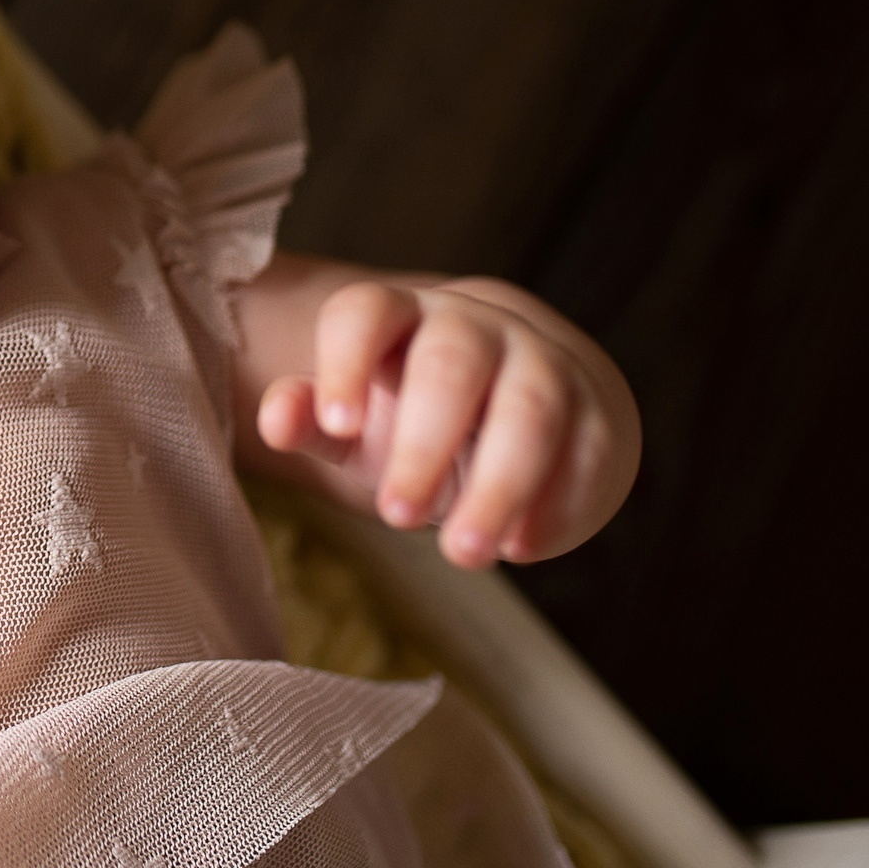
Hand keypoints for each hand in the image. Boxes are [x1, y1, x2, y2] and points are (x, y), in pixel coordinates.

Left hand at [252, 279, 637, 567]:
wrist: (522, 408)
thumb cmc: (413, 415)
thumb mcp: (355, 421)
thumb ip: (311, 418)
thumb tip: (273, 422)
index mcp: (397, 318)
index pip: (366, 313)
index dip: (347, 363)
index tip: (336, 425)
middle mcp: (472, 326)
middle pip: (452, 363)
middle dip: (424, 443)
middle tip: (394, 515)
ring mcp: (541, 363)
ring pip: (529, 409)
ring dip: (497, 485)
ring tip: (464, 555)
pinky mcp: (595, 413)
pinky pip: (587, 449)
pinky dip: (556, 502)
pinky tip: (521, 547)